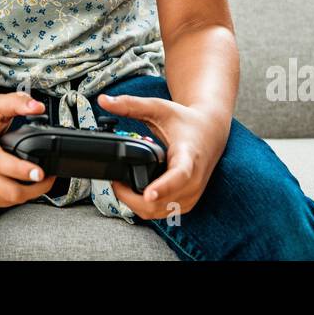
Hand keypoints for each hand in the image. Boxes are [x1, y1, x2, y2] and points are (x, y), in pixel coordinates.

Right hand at [0, 92, 57, 207]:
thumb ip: (16, 103)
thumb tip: (37, 107)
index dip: (20, 169)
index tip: (40, 172)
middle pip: (7, 190)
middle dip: (34, 188)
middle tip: (49, 178)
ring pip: (7, 200)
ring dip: (28, 194)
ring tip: (40, 181)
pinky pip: (1, 203)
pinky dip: (16, 197)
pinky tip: (23, 186)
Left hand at [95, 92, 229, 219]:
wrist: (210, 132)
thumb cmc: (185, 120)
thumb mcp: (158, 108)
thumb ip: (130, 105)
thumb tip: (103, 100)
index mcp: (189, 155)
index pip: (179, 176)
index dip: (163, 187)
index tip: (148, 193)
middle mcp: (194, 180)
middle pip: (162, 201)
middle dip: (133, 197)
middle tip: (115, 182)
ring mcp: (192, 194)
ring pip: (159, 212)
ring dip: (137, 204)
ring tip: (122, 186)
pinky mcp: (188, 202)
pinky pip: (163, 213)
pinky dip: (146, 208)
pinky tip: (136, 194)